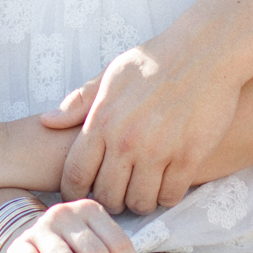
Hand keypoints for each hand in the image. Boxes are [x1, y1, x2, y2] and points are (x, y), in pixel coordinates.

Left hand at [52, 24, 241, 212]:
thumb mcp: (111, 75)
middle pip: (107, 196)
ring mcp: (159, 151)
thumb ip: (80, 102)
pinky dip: (167, 196)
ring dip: (140, 202)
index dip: (74, 192)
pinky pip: (171, 195)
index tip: (82, 195)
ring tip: (143, 193)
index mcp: (103, 121)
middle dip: (110, 201)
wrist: (204, 51)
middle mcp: (127, 141)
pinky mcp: (189, 156)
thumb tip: (48, 121)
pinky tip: (167, 185)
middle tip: (118, 195)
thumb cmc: (155, 60)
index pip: (76, 175)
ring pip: (140, 202)